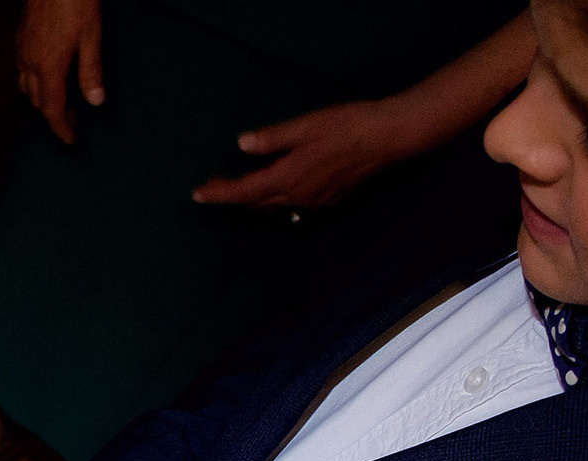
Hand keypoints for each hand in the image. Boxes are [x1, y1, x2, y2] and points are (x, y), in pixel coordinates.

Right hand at [15, 0, 103, 145]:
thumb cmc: (76, 2)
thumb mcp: (92, 36)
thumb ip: (91, 71)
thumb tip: (96, 101)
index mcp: (49, 66)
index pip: (51, 110)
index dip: (60, 128)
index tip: (70, 140)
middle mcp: (30, 63)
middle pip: (37, 102)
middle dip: (53, 116)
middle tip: (72, 120)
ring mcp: (22, 51)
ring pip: (26, 88)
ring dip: (41, 101)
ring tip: (60, 102)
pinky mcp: (20, 40)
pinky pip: (21, 71)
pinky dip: (33, 83)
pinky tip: (46, 77)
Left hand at [192, 99, 417, 209]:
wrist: (390, 138)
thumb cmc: (348, 127)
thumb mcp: (305, 127)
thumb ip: (272, 139)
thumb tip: (243, 144)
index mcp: (288, 178)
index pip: (244, 192)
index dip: (219, 194)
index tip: (197, 195)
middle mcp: (298, 197)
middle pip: (256, 203)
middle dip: (233, 196)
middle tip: (213, 186)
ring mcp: (316, 202)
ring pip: (275, 206)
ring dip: (255, 200)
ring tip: (239, 189)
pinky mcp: (331, 200)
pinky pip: (295, 205)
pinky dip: (277, 199)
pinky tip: (277, 190)